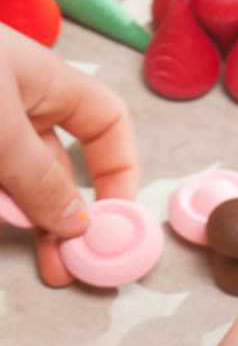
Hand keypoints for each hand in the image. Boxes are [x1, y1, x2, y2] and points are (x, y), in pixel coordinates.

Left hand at [0, 31, 139, 286]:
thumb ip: (38, 178)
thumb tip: (75, 224)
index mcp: (41, 79)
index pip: (105, 123)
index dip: (118, 170)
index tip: (111, 219)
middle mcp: (12, 100)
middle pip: (53, 164)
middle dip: (60, 217)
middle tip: (63, 266)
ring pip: (11, 177)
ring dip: (21, 218)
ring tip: (35, 260)